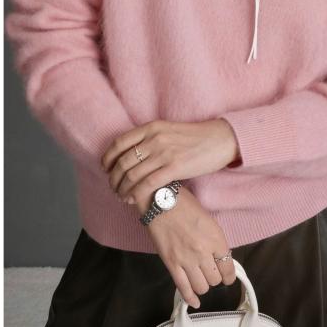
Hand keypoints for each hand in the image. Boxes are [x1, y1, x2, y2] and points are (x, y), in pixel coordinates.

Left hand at [101, 119, 239, 205]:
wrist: (220, 139)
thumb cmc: (196, 137)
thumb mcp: (169, 130)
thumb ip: (151, 138)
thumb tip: (134, 153)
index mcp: (152, 127)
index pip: (119, 143)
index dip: (108, 158)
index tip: (105, 168)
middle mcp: (155, 138)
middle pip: (123, 161)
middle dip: (113, 178)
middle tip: (113, 187)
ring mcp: (164, 152)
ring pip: (132, 174)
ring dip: (122, 188)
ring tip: (121, 196)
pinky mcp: (175, 167)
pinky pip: (148, 183)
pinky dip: (136, 193)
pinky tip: (132, 199)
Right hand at [138, 186, 235, 307]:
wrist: (161, 200)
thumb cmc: (185, 203)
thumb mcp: (208, 219)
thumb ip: (214, 239)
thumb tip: (218, 255)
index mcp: (216, 239)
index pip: (228, 268)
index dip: (229, 274)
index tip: (226, 274)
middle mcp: (203, 252)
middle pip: (215, 279)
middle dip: (215, 277)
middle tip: (211, 272)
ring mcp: (186, 260)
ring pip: (202, 286)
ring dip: (203, 285)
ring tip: (200, 278)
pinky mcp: (171, 264)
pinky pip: (183, 288)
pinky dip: (190, 298)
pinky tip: (194, 302)